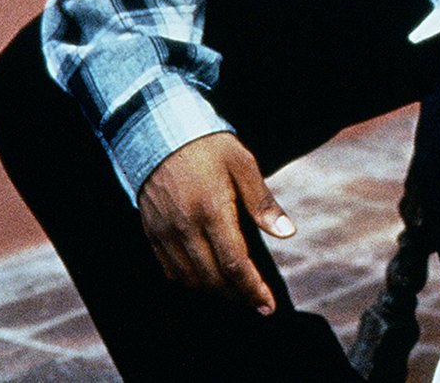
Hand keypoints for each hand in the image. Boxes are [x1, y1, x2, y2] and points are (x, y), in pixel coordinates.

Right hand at [137, 132, 293, 314]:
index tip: (268, 306)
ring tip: (237, 292)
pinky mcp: (152, 233)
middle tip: (258, 301)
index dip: (252, 289)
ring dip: (215, 291)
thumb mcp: (243, 165)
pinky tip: (208, 277)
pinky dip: (190, 280)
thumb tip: (287, 233)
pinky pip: (170, 269)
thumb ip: (263, 203)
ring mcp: (165, 233)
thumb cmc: (209, 147)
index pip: (235, 264)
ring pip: (190, 279)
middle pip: (212, 278)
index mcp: (212, 211)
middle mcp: (185, 228)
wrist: (160, 133)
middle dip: (237, 295)